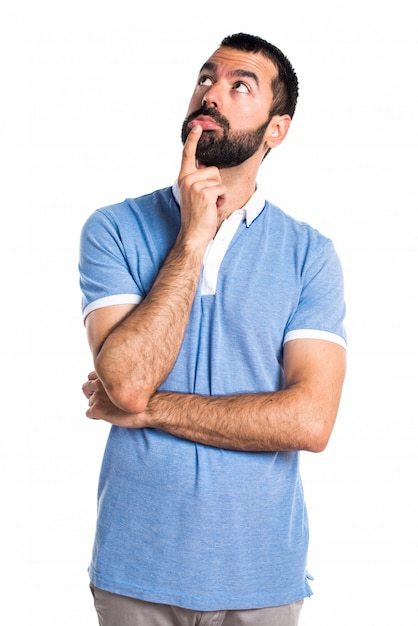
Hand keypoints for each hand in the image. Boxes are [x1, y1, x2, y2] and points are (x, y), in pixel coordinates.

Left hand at [82, 371, 148, 427]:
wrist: (152, 407)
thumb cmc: (146, 394)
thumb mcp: (132, 378)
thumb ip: (119, 377)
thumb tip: (115, 381)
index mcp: (108, 372)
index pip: (92, 376)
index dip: (98, 384)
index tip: (106, 391)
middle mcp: (100, 382)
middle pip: (86, 387)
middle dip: (93, 394)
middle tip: (104, 401)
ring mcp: (97, 396)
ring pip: (89, 402)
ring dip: (97, 406)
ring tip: (110, 410)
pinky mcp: (97, 409)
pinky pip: (89, 414)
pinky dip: (96, 416)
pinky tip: (107, 417)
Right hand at [177, 124, 225, 244]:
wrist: (193, 235)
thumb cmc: (197, 217)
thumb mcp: (194, 195)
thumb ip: (198, 181)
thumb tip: (209, 169)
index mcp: (183, 179)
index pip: (188, 155)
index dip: (193, 140)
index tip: (197, 126)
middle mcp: (186, 179)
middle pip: (213, 170)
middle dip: (216, 185)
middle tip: (207, 201)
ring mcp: (194, 185)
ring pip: (218, 179)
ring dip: (219, 193)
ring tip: (209, 205)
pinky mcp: (204, 192)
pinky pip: (222, 189)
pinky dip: (222, 199)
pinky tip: (213, 208)